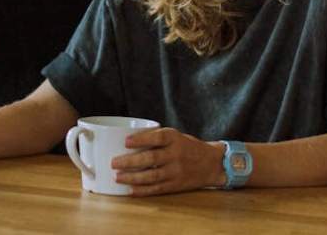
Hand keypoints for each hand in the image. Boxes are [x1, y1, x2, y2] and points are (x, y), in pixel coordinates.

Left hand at [111, 127, 225, 195]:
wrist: (211, 164)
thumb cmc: (187, 147)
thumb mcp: (175, 136)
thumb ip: (156, 137)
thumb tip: (125, 140)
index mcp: (175, 139)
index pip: (157, 138)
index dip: (141, 139)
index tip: (126, 141)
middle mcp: (176, 155)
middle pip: (151, 159)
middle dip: (131, 162)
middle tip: (114, 163)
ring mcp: (176, 171)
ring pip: (152, 176)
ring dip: (133, 178)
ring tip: (118, 177)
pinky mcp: (176, 185)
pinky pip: (157, 189)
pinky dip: (143, 190)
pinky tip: (131, 190)